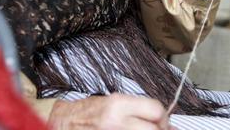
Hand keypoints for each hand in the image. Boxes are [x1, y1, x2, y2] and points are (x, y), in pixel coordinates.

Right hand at [47, 94, 173, 129]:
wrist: (65, 123)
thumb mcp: (114, 103)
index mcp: (119, 104)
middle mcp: (117, 120)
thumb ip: (138, 110)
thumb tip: (164, 120)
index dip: (164, 118)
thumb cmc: (88, 112)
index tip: (163, 122)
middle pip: (154, 129)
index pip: (156, 110)